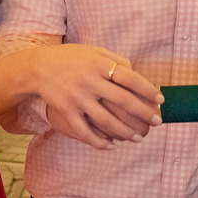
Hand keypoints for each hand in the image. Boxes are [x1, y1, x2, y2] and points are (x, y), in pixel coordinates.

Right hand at [30, 45, 162, 148]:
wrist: (37, 67)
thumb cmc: (70, 58)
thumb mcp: (93, 50)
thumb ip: (114, 59)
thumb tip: (136, 72)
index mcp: (98, 64)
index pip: (129, 78)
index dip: (147, 89)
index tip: (160, 100)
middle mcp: (89, 81)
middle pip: (122, 100)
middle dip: (143, 113)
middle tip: (157, 122)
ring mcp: (77, 98)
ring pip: (106, 120)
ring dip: (125, 132)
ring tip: (138, 138)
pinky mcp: (66, 111)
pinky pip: (85, 131)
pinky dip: (99, 141)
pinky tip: (111, 146)